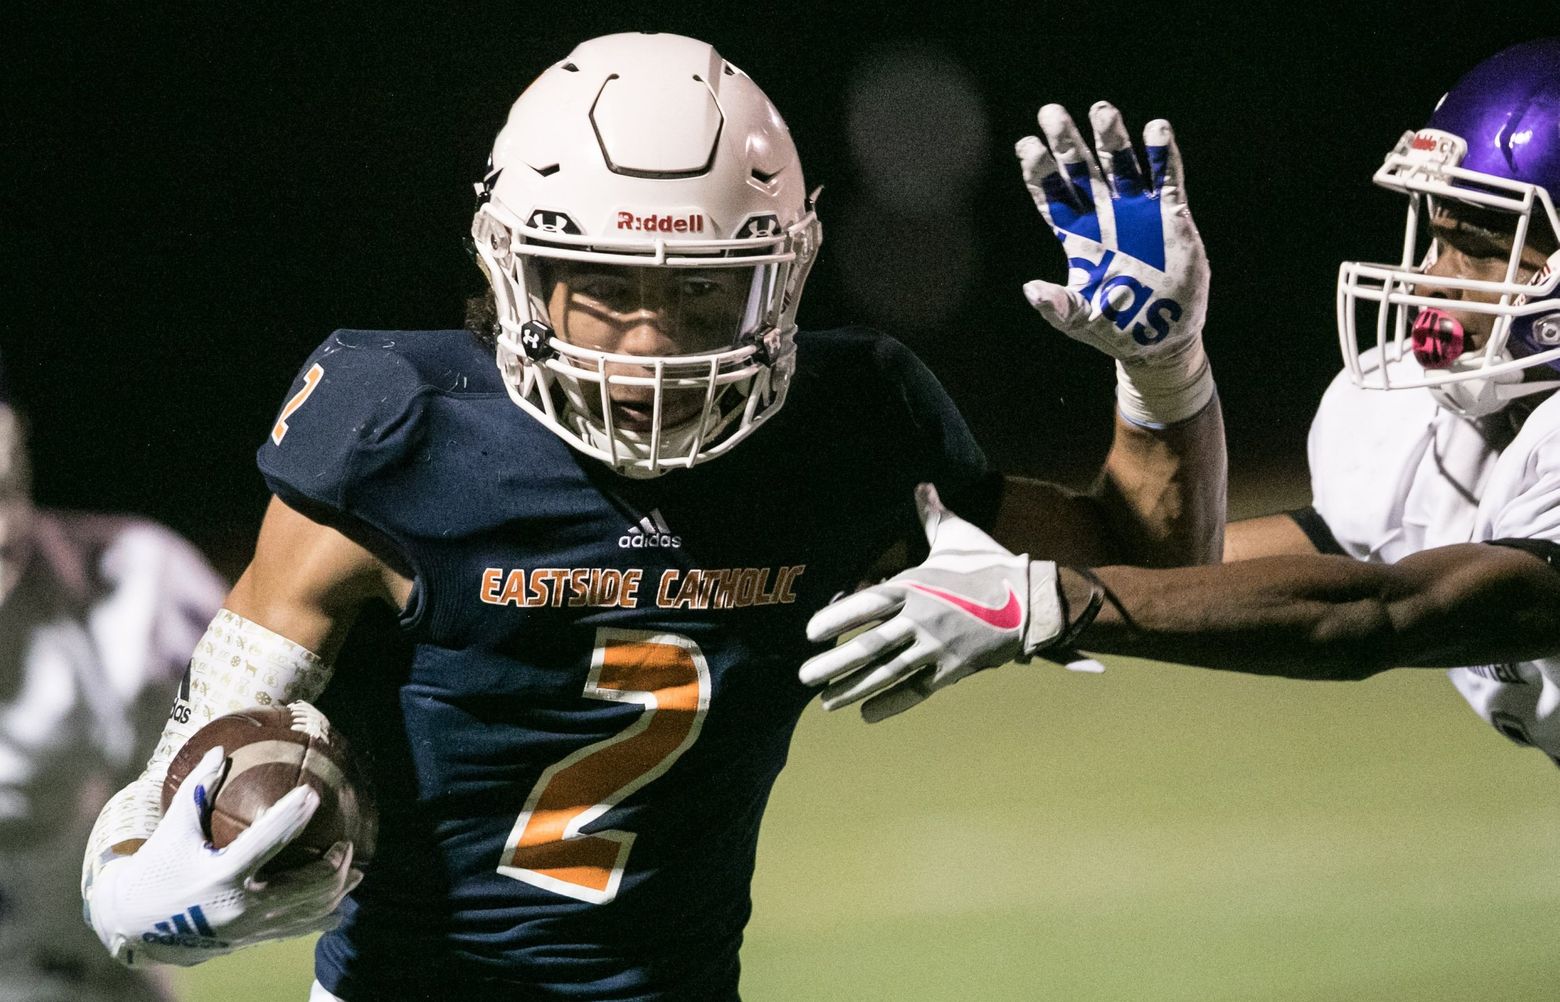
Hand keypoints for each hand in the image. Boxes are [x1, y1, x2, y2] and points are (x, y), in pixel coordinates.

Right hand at [85, 746, 359, 966]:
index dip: (292, 816)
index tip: (313, 794)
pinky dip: (324, 914)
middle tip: (345, 843)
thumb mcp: (172, 831)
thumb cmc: (156, 870)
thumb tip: (219, 750)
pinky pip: (299, 929)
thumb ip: (197, 790)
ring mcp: (249, 928)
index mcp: (219, 876)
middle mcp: (239, 906)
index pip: (266, 841)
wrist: (137, 929)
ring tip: (353, 868)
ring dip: (337, 890)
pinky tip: (340, 899)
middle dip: (333, 864)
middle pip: (305, 885)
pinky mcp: (252, 940)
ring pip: (309, 912)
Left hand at [799, 484, 1102, 721]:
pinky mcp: (952, 670)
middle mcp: (920, 619)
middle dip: (834, 663)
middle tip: (804, 676)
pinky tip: (867, 714)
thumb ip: (932, 515)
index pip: (866, 603)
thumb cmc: (990, 565)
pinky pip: (916, 690)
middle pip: (869, 646)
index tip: (810, 633)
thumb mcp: (958, 536)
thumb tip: (922, 486)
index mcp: (915, 585)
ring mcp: (936, 648)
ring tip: (826, 701)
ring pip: (887, 673)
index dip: (836, 618)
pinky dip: (890, 704)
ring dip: (854, 689)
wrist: (1034, 599)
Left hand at [1016, 101, 1207, 365]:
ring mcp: (1137, 212)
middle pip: (1080, 170)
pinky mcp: (1170, 215)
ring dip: (1112, 138)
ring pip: (1121, 165)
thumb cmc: (1113, 328)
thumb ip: (1056, 305)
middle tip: (1051, 112)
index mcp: (1077, 238)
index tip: (1028, 146)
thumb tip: (1031, 290)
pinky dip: (1162, 155)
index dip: (1039, 172)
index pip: (1052, 197)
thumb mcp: (1078, 320)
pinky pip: (1166, 177)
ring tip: (1102, 111)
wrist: (1161, 336)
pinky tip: (1156, 130)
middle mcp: (1104, 216)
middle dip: (1067, 141)